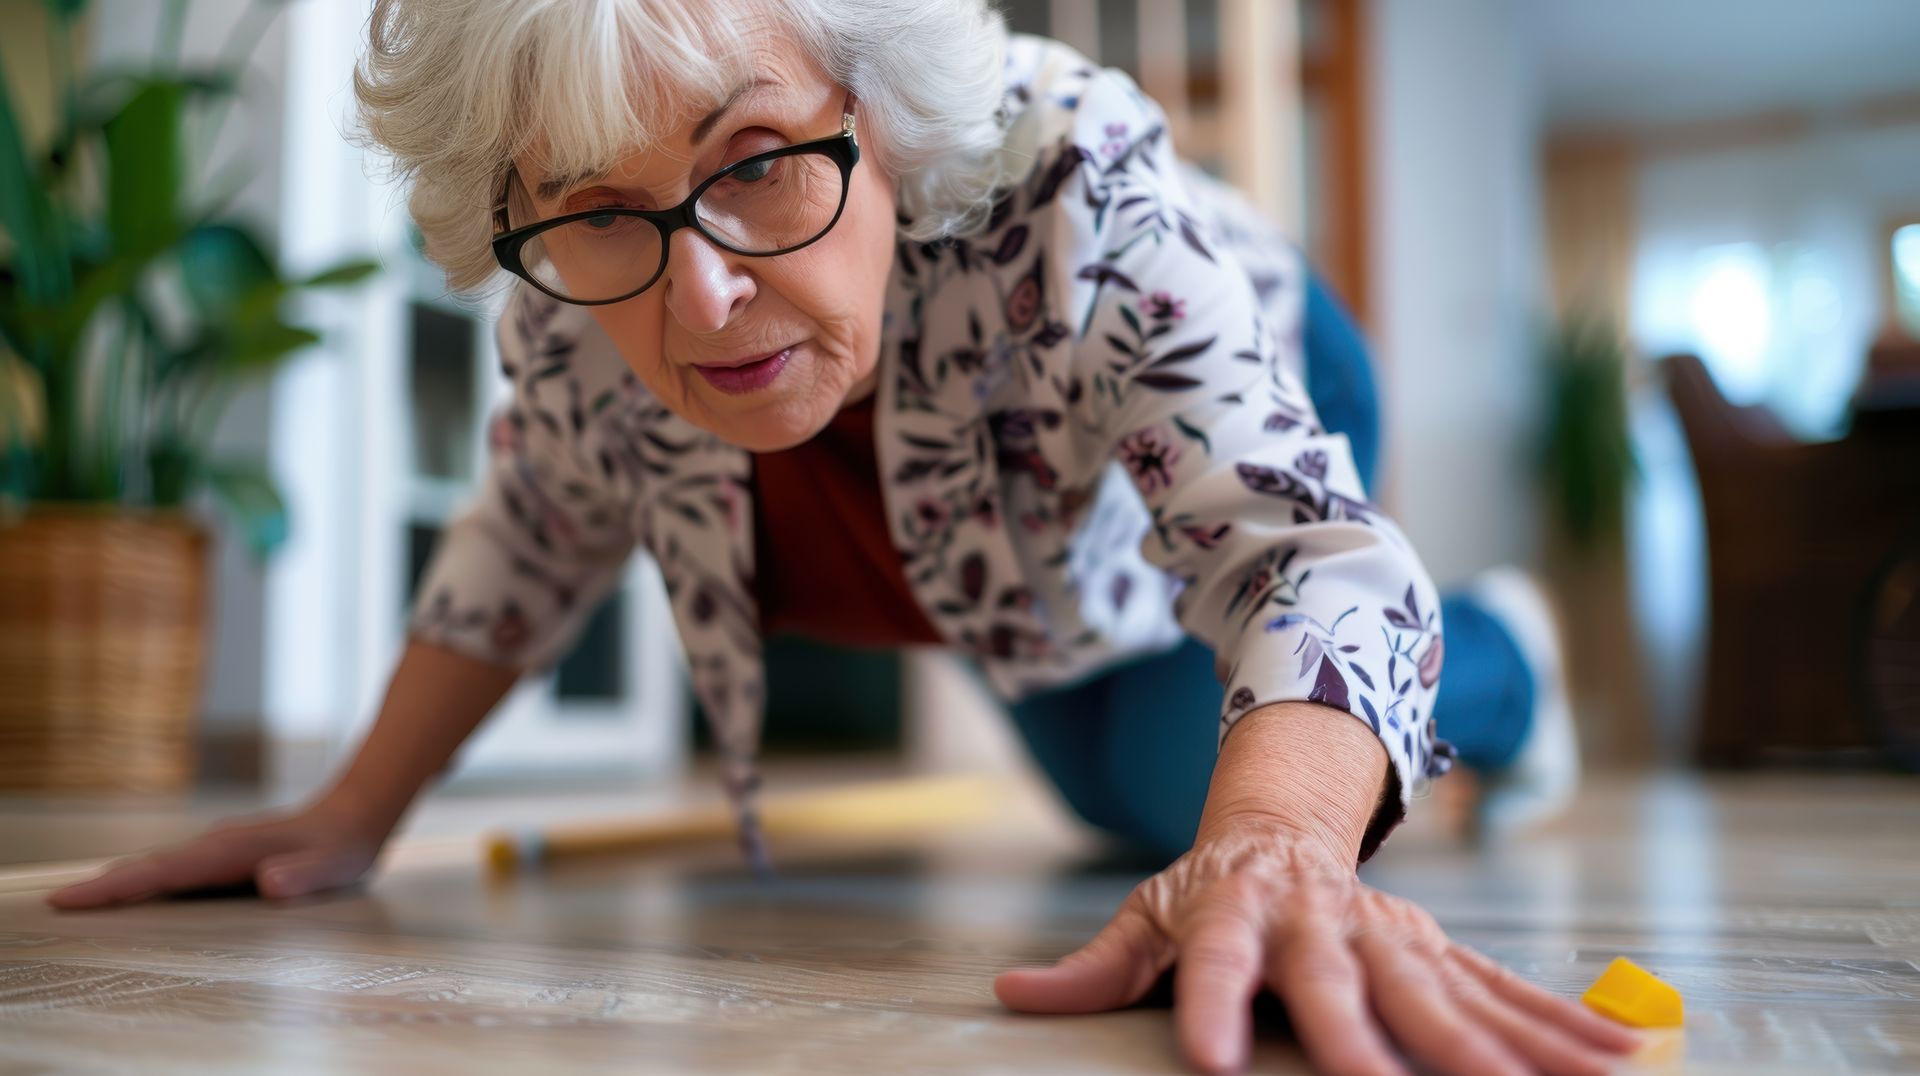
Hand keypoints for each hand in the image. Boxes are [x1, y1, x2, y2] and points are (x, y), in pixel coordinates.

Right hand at [45, 795, 388, 908]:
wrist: (358, 813)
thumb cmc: (344, 847)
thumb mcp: (333, 867)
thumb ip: (302, 877)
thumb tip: (268, 882)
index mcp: (233, 851)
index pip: (165, 872)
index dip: (119, 886)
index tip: (73, 897)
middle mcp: (219, 846)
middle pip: (151, 868)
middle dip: (105, 886)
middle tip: (59, 904)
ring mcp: (220, 849)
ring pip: (161, 867)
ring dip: (121, 884)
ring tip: (82, 902)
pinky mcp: (226, 856)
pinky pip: (177, 871)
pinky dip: (147, 882)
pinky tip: (135, 896)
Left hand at [995, 819, 1638, 1074]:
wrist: (1285, 823)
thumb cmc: (1207, 890)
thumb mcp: (1145, 916)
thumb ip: (1092, 968)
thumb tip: (1010, 993)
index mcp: (1239, 917)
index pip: (1221, 966)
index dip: (1216, 1010)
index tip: (1214, 1063)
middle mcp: (1321, 924)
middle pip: (1350, 987)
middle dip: (1377, 1043)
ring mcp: (1388, 934)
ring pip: (1448, 994)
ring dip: (1502, 1048)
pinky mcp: (1436, 948)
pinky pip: (1503, 990)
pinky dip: (1560, 1025)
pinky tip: (1616, 1061)